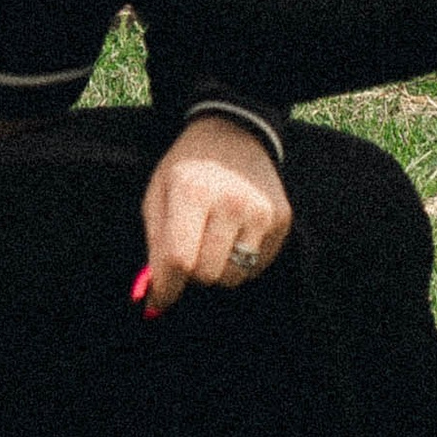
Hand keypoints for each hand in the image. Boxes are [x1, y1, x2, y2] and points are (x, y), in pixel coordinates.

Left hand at [140, 117, 293, 314]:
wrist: (233, 134)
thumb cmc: (188, 169)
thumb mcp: (158, 195)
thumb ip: (156, 247)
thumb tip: (155, 301)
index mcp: (193, 192)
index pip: (179, 260)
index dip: (166, 286)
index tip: (159, 296)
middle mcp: (232, 202)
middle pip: (207, 274)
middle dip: (192, 272)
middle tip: (190, 249)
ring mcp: (262, 212)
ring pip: (233, 276)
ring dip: (217, 268)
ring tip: (212, 239)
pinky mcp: (282, 220)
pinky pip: (257, 267)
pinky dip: (241, 261)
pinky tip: (234, 233)